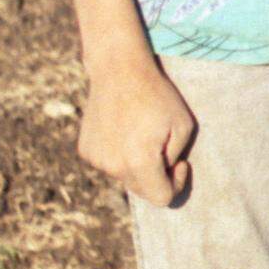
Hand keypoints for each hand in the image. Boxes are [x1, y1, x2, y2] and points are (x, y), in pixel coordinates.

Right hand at [77, 56, 196, 204]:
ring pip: (125, 176)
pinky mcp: (85, 150)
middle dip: (157, 176)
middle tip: (164, 148)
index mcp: (139, 162)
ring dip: (136, 164)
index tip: (180, 164)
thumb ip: (175, 157)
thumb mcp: (183, 125)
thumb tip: (163, 172)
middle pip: (142, 190)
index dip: (176, 185)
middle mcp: (113, 166)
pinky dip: (119, 154)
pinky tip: (122, 128)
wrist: (118, 70)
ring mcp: (96, 159)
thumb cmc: (157, 95)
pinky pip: (109, 163)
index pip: (161, 198)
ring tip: (140, 132)